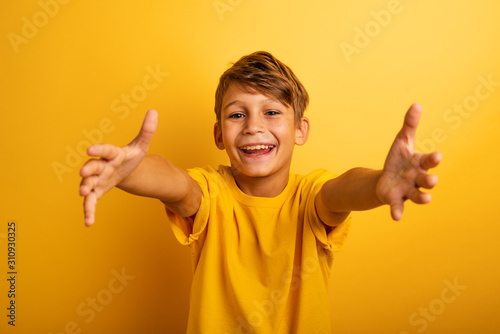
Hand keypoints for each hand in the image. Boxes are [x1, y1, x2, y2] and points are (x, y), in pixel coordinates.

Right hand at [79, 109, 157, 225]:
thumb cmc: (130, 157)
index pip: (106, 150)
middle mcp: (101, 166)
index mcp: (112, 154)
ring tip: (83, 195)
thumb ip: (147, 131)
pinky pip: (91, 202)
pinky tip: (88, 222)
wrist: (123, 170)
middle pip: (93, 167)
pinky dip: (89, 211)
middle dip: (88, 171)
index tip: (89, 149)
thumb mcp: (141, 146)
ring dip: (85, 190)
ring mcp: (97, 180)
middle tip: (83, 174)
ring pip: (88, 185)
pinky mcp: (97, 192)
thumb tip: (154, 111)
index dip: (99, 150)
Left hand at [376, 104, 441, 220]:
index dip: (432, 159)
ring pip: (418, 196)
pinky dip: (397, 212)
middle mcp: (416, 179)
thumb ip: (409, 125)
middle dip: (430, 180)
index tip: (437, 157)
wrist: (385, 179)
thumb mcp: (401, 141)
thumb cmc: (398, 160)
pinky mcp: (395, 200)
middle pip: (426, 180)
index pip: (428, 161)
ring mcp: (407, 190)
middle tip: (432, 180)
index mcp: (419, 164)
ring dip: (422, 198)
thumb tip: (416, 104)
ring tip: (425, 199)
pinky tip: (396, 218)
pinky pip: (398, 207)